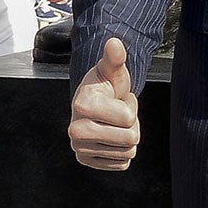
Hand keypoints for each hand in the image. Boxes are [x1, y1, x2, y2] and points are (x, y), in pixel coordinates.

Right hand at [69, 36, 140, 170]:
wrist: (93, 101)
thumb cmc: (105, 85)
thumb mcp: (112, 69)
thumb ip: (115, 57)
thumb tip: (114, 43)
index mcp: (82, 104)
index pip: (128, 118)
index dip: (131, 105)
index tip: (119, 98)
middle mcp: (75, 130)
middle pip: (129, 139)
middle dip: (132, 123)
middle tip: (119, 112)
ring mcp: (79, 148)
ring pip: (127, 152)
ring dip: (127, 136)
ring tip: (114, 122)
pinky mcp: (86, 161)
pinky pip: (121, 164)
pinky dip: (121, 150)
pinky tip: (111, 136)